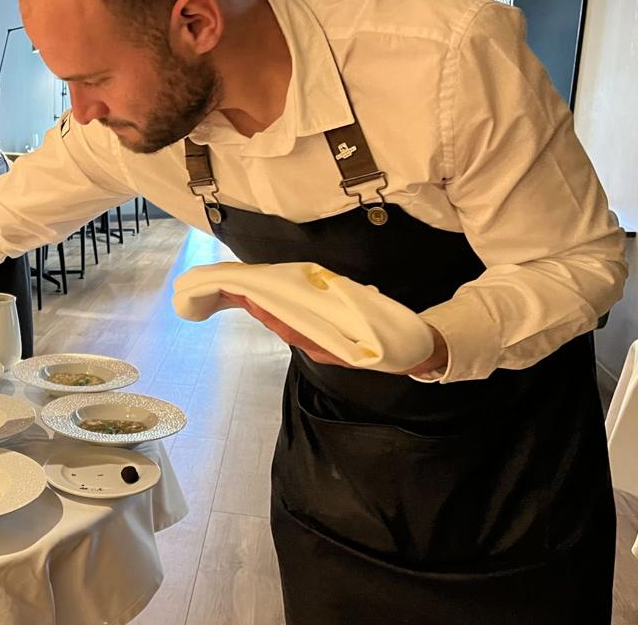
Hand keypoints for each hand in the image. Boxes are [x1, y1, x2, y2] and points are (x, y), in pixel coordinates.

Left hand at [221, 291, 448, 374]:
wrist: (409, 352)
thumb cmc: (391, 333)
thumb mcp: (372, 318)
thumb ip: (349, 304)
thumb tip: (329, 287)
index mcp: (326, 344)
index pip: (288, 326)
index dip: (266, 311)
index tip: (246, 297)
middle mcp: (316, 346)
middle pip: (279, 324)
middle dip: (254, 306)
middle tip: (228, 287)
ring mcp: (316, 344)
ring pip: (282, 324)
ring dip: (261, 308)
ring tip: (239, 290)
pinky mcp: (319, 340)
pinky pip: (292, 325)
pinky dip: (276, 312)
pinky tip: (264, 301)